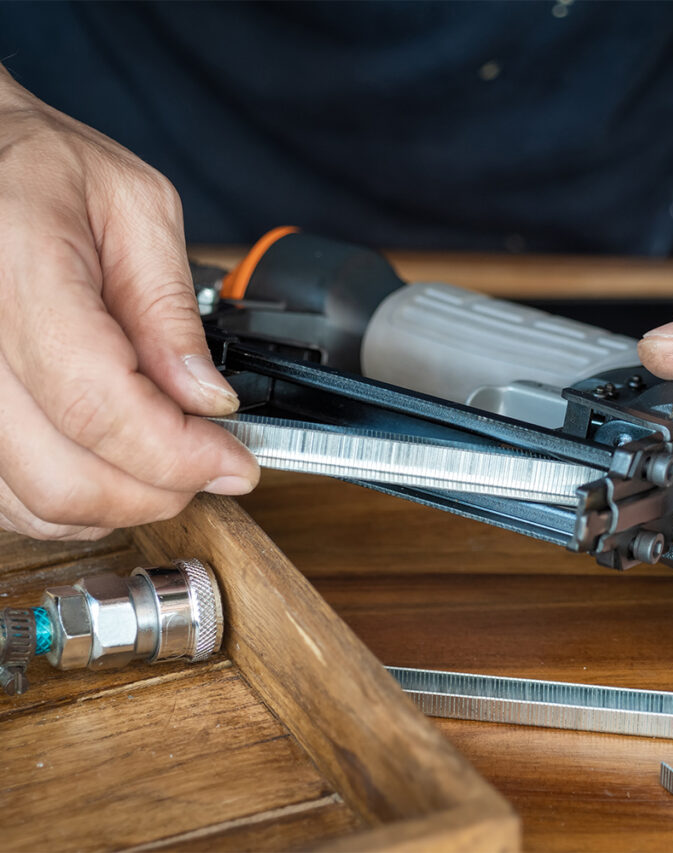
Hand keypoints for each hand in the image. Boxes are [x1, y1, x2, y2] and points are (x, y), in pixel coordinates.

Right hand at [0, 70, 257, 539]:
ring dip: (119, 504)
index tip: (235, 461)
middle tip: (212, 465)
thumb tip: (208, 399)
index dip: (179, 453)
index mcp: (17, 266)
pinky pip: (8, 498)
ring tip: (168, 461)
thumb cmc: (43, 169)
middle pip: (63, 475)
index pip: (98, 403)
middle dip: (159, 489)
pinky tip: (111, 464)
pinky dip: (72, 500)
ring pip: (33, 501)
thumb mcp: (135, 207)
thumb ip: (169, 308)